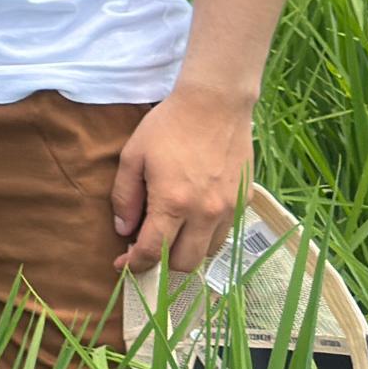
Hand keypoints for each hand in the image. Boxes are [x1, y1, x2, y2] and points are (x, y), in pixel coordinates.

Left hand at [113, 85, 255, 275]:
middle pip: (185, 264)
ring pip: (208, 252)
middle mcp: (205, 213)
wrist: (215, 104)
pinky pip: (225, 233)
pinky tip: (192, 218)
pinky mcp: (244, 201)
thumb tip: (123, 230)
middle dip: (161, 263)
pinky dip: (206, 235)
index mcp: (173, 203)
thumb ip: (125, 197)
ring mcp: (229, 209)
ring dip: (186, 251)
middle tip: (146, 247)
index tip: (122, 264)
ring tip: (171, 233)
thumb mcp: (133, 156)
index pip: (153, 252)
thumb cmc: (169, 126)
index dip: (134, 264)